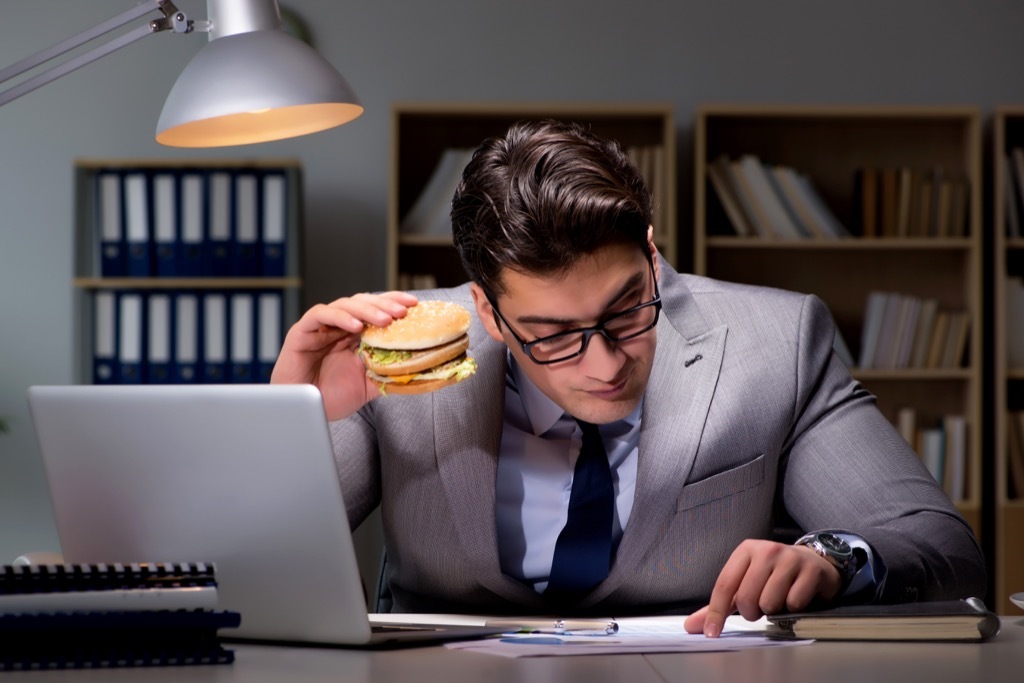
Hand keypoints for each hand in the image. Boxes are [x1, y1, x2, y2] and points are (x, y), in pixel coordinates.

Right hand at [270, 291, 418, 419]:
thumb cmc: (330, 397)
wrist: (302, 410)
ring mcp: (320, 327)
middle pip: (363, 303)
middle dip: (385, 304)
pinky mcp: (302, 331)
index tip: (414, 304)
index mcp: (354, 334)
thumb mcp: (368, 386)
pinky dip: (339, 317)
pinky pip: (320, 315)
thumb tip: (418, 371)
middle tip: (403, 311)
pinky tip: (355, 325)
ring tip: (385, 319)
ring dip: (367, 310)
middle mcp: (338, 326)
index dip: (394, 302)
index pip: (376, 309)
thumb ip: (388, 375)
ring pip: (345, 305)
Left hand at [683, 539, 841, 637]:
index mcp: (745, 551)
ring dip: (773, 611)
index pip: (724, 585)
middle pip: (746, 597)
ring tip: (778, 599)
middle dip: (752, 612)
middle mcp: (766, 550)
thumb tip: (692, 625)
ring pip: (769, 603)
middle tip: (760, 607)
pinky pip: (794, 603)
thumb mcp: (745, 583)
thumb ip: (719, 604)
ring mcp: (790, 558)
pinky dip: (793, 608)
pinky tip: (796, 597)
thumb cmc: (774, 575)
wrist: (814, 563)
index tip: (711, 633)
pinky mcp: (810, 570)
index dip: (716, 612)